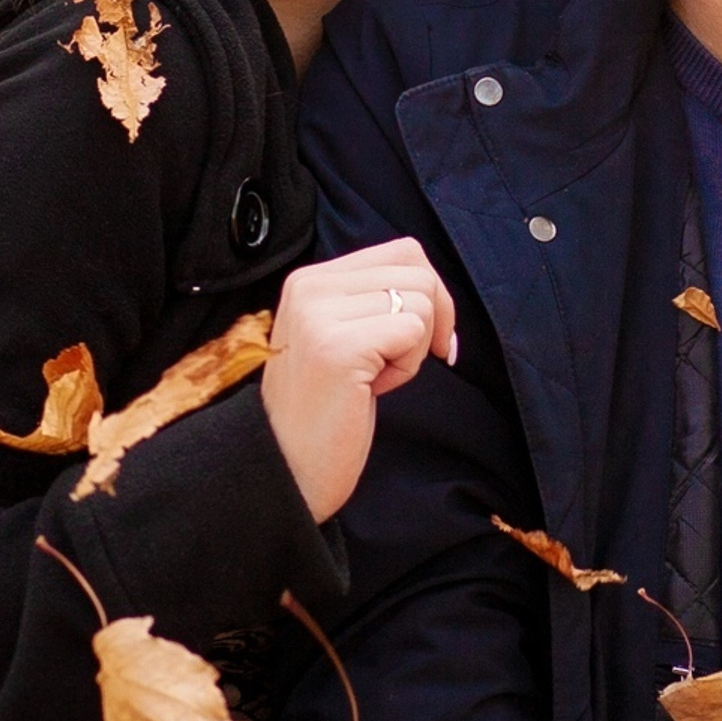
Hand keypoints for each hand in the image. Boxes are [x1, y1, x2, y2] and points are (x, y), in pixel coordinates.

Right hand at [259, 239, 455, 520]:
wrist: (287, 468)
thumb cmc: (325, 410)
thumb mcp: (342, 335)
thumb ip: (372, 300)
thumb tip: (433, 285)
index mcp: (310, 279)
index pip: (403, 252)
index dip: (432, 294)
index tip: (426, 338)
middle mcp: (310, 287)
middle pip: (419, 271)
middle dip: (431, 321)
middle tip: (398, 364)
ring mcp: (320, 315)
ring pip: (421, 301)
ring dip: (414, 349)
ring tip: (375, 378)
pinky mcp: (337, 347)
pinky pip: (413, 332)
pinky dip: (407, 367)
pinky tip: (373, 389)